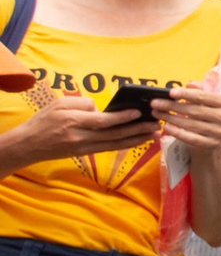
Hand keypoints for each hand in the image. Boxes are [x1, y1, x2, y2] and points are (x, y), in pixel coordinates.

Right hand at [0, 96, 153, 167]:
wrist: (28, 145)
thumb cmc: (44, 120)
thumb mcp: (60, 104)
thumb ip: (83, 103)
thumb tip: (103, 108)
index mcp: (73, 122)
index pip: (103, 121)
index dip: (122, 117)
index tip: (139, 112)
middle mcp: (80, 137)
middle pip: (113, 135)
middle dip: (137, 130)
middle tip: (157, 124)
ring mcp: (83, 147)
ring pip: (114, 144)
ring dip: (136, 140)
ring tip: (155, 134)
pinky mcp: (85, 153)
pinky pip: (109, 148)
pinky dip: (125, 145)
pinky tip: (138, 140)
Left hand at [152, 80, 220, 153]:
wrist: (213, 140)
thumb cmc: (206, 116)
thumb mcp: (205, 102)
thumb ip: (199, 91)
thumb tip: (190, 84)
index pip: (203, 96)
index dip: (186, 94)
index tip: (170, 92)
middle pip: (194, 110)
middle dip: (172, 106)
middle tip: (155, 104)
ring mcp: (219, 131)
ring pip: (191, 124)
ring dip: (171, 118)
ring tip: (157, 114)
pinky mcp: (212, 144)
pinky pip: (191, 138)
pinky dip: (177, 133)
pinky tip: (166, 127)